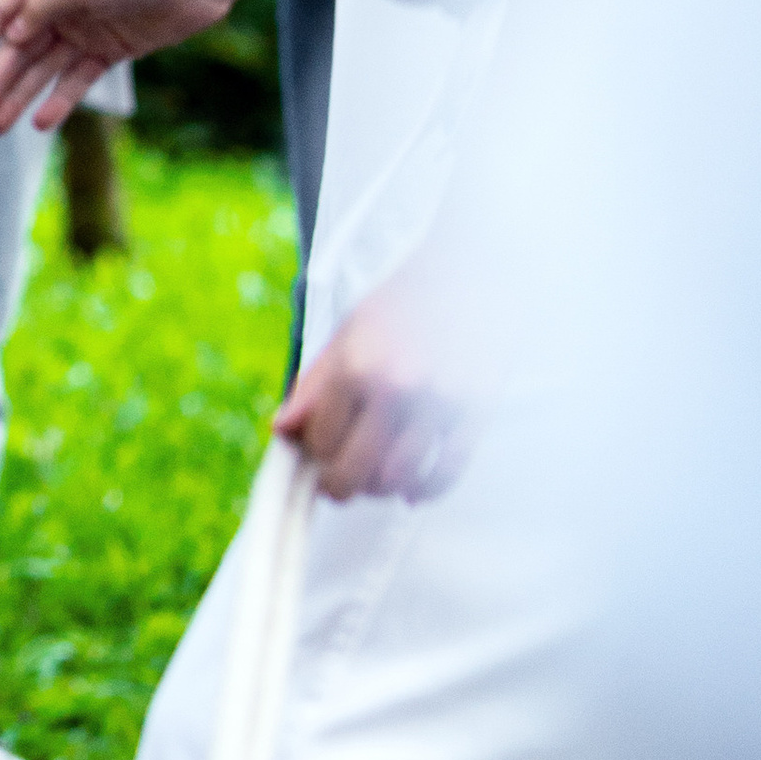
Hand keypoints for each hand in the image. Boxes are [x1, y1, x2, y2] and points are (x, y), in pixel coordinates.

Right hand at [0, 0, 231, 132]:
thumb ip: (42, 8)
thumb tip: (10, 37)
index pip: (0, 14)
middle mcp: (60, 4)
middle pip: (18, 50)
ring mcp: (85, 28)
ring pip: (43, 71)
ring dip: (18, 98)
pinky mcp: (111, 50)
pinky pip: (77, 79)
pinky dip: (59, 101)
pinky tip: (38, 123)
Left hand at [277, 277, 469, 501]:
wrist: (471, 270)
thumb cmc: (403, 303)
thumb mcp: (346, 335)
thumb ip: (314, 387)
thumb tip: (282, 430)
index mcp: (356, 366)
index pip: (319, 441)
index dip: (314, 455)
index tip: (319, 455)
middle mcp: (396, 387)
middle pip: (354, 471)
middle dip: (340, 487)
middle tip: (339, 485)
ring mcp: (439, 401)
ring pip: (399, 479)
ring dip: (382, 489)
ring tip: (378, 479)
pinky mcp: (478, 410)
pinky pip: (448, 471)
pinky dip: (426, 489)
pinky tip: (414, 488)